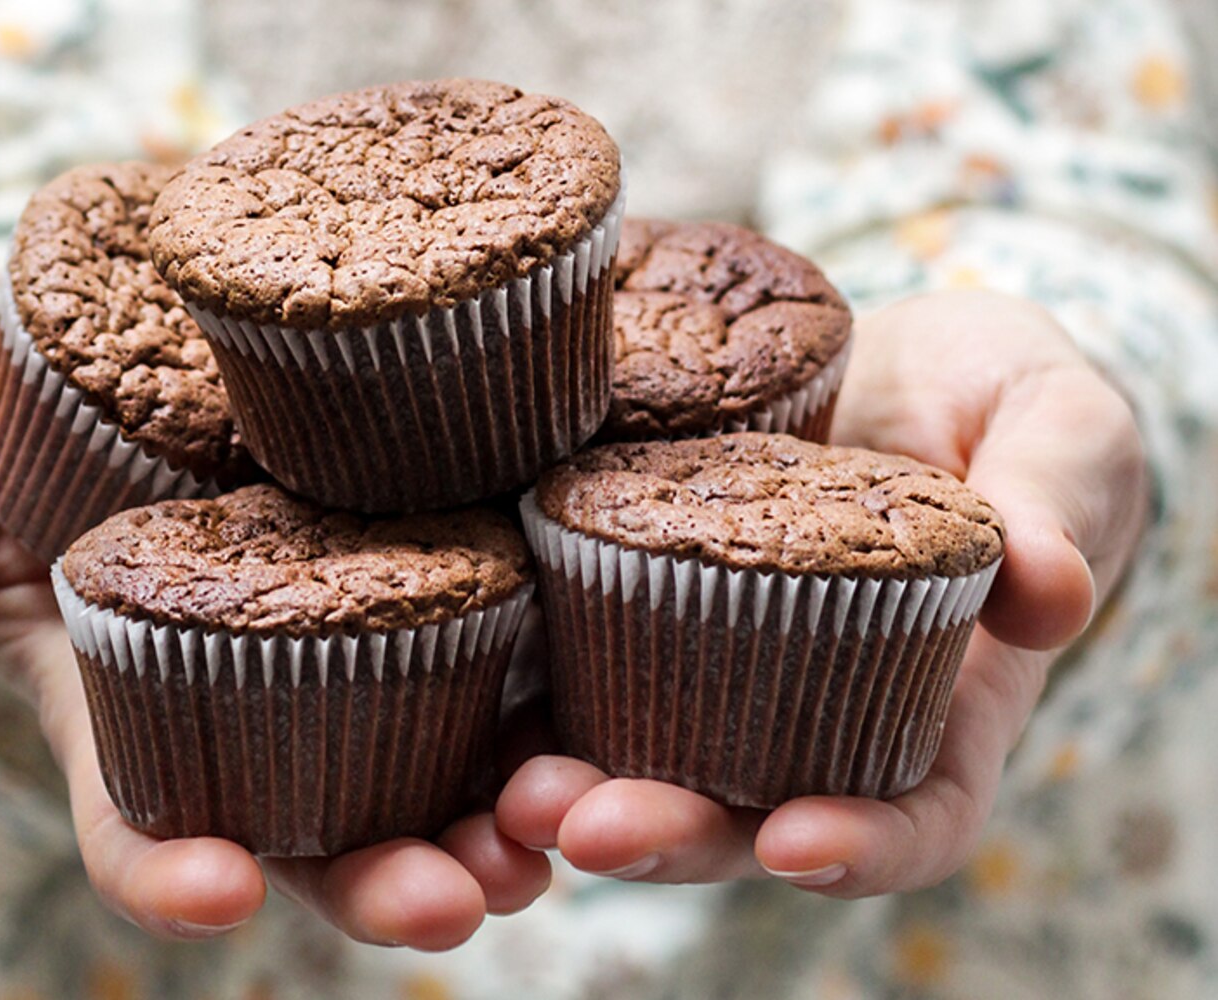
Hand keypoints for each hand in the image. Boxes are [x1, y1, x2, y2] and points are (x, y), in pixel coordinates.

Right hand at [0, 358, 550, 948]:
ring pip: (441, 772)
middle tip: (451, 901)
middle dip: (383, 878)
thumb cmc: (39, 414)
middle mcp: (265, 712)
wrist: (166, 340)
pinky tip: (607, 706)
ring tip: (552, 832)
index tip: (209, 893)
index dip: (170, 871)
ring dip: (501, 821)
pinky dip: (563, 698)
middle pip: (325, 830)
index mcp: (137, 708)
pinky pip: (520, 660)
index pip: (143, 822)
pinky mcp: (460, 583)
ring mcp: (371, 657)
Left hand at [495, 290, 1146, 896]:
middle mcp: (808, 709)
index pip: (913, 812)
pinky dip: (515, 680)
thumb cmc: (998, 400)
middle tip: (584, 827)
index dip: (862, 845)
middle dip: (665, 833)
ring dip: (568, 790)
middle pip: (739, 812)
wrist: (893, 356)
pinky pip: (568, 654)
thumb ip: (1061, 499)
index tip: (798, 841)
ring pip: (637, 755)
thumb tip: (1050, 591)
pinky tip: (457, 658)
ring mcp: (707, 661)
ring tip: (508, 787)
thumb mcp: (1057, 424)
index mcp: (935, 704)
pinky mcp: (625, 596)